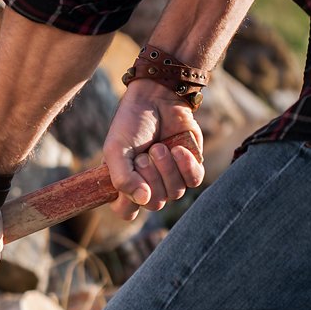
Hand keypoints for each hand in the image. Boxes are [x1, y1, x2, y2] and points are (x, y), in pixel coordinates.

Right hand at [103, 80, 204, 219]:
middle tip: (144, 154)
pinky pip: (194, 181)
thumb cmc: (131, 124)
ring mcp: (170, 178)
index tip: (128, 181)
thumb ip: (122, 178)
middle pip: (154, 203)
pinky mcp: (190, 167)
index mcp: (126, 184)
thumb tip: (143, 199)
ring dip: (166, 167)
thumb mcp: (116, 150)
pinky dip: (186, 165)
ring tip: (159, 146)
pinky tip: (178, 149)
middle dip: (149, 176)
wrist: (157, 98)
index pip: (127, 212)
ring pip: (175, 193)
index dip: (128, 202)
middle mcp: (148, 185)